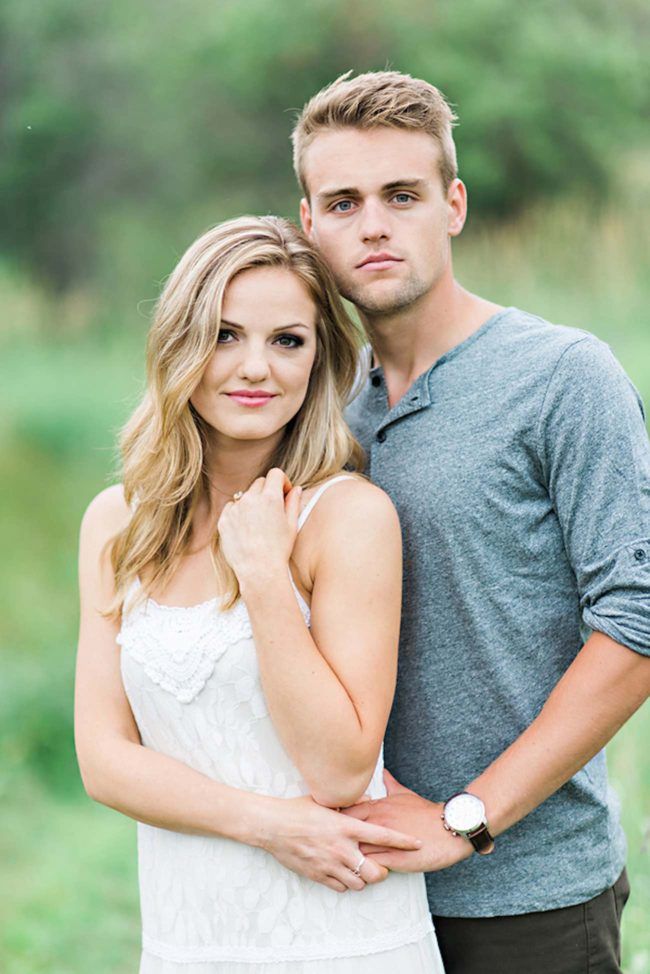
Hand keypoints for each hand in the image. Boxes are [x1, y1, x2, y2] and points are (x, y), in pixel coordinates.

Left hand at [217, 468, 301, 585]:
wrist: (259, 570)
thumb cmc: (279, 550)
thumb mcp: (291, 525)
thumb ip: (293, 502)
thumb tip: (296, 489)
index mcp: (270, 497)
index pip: (275, 474)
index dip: (282, 481)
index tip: (284, 493)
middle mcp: (251, 498)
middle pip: (260, 483)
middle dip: (267, 491)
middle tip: (272, 510)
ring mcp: (235, 509)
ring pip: (245, 495)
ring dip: (252, 502)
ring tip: (258, 524)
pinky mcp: (224, 519)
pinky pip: (232, 508)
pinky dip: (239, 513)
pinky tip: (246, 529)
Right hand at [259, 794, 423, 892]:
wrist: (273, 826)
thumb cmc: (298, 810)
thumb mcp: (326, 800)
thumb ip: (351, 802)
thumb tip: (369, 800)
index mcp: (346, 826)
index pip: (383, 835)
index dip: (403, 841)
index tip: (418, 843)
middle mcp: (341, 848)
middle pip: (375, 871)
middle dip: (382, 871)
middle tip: (381, 865)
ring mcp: (329, 864)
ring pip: (359, 884)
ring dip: (363, 878)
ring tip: (360, 869)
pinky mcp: (318, 875)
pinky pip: (340, 888)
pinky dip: (345, 883)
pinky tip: (342, 873)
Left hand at [342, 770, 471, 872]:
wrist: (450, 828)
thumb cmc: (427, 813)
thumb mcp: (405, 794)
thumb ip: (390, 784)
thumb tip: (384, 773)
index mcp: (378, 807)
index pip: (345, 813)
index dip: (337, 822)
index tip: (334, 829)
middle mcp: (378, 823)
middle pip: (345, 832)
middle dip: (339, 840)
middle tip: (335, 848)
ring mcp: (385, 841)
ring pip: (356, 852)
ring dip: (351, 858)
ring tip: (347, 863)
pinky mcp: (395, 860)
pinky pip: (372, 867)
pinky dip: (366, 870)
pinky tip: (364, 872)